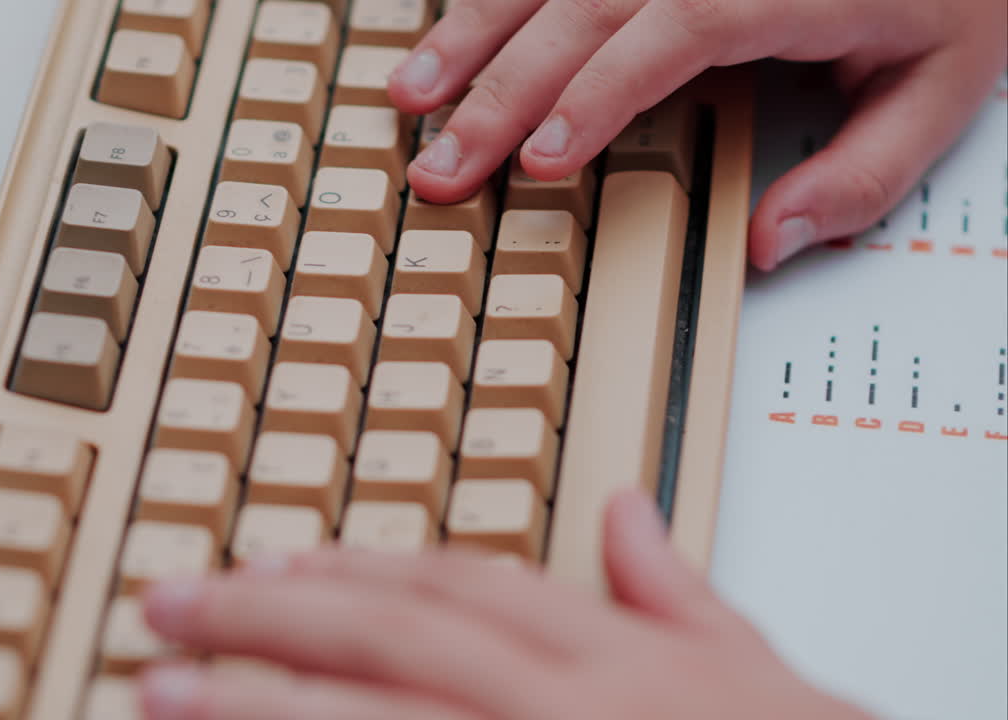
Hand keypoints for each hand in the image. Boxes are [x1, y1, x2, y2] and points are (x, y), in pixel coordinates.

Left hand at [138, 490, 873, 718]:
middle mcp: (556, 706)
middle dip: (267, 616)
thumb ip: (673, 585)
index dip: (359, 565)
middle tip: (171, 602)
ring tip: (160, 686)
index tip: (278, 557)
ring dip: (253, 704)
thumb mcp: (745, 665)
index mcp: (609, 654)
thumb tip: (625, 508)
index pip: (459, 586)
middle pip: (386, 639)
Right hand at [387, 0, 1005, 269]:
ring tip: (409, 94)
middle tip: (438, 163)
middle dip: (500, 91)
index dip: (593, 96)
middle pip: (583, 10)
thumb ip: (860, 173)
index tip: (538, 162)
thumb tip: (769, 242)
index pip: (669, 34)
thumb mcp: (944, 89)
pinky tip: (440, 29)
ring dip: (469, 32)